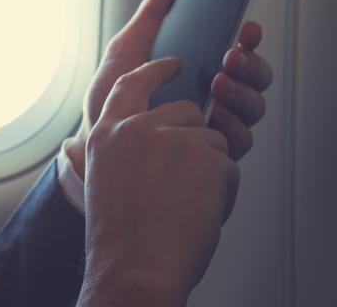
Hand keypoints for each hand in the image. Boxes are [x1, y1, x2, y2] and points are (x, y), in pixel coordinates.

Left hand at [65, 0, 273, 179]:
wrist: (92, 155)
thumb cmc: (109, 103)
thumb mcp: (125, 53)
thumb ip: (152, 14)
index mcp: (202, 71)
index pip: (238, 50)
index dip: (250, 37)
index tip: (247, 25)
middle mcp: (217, 98)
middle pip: (255, 77)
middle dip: (250, 63)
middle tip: (230, 56)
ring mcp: (218, 128)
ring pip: (253, 107)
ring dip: (243, 92)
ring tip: (219, 82)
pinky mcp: (214, 159)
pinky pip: (240, 142)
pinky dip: (232, 126)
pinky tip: (215, 117)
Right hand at [79, 57, 239, 306]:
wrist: (134, 273)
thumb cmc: (123, 242)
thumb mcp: (108, 180)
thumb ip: (126, 149)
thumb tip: (159, 129)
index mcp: (107, 134)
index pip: (131, 83)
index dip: (155, 71)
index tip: (172, 64)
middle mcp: (136, 128)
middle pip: (187, 112)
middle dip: (197, 142)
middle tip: (183, 187)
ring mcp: (172, 138)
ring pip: (214, 140)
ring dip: (210, 175)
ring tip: (185, 210)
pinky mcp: (205, 155)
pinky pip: (229, 168)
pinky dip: (223, 195)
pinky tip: (198, 217)